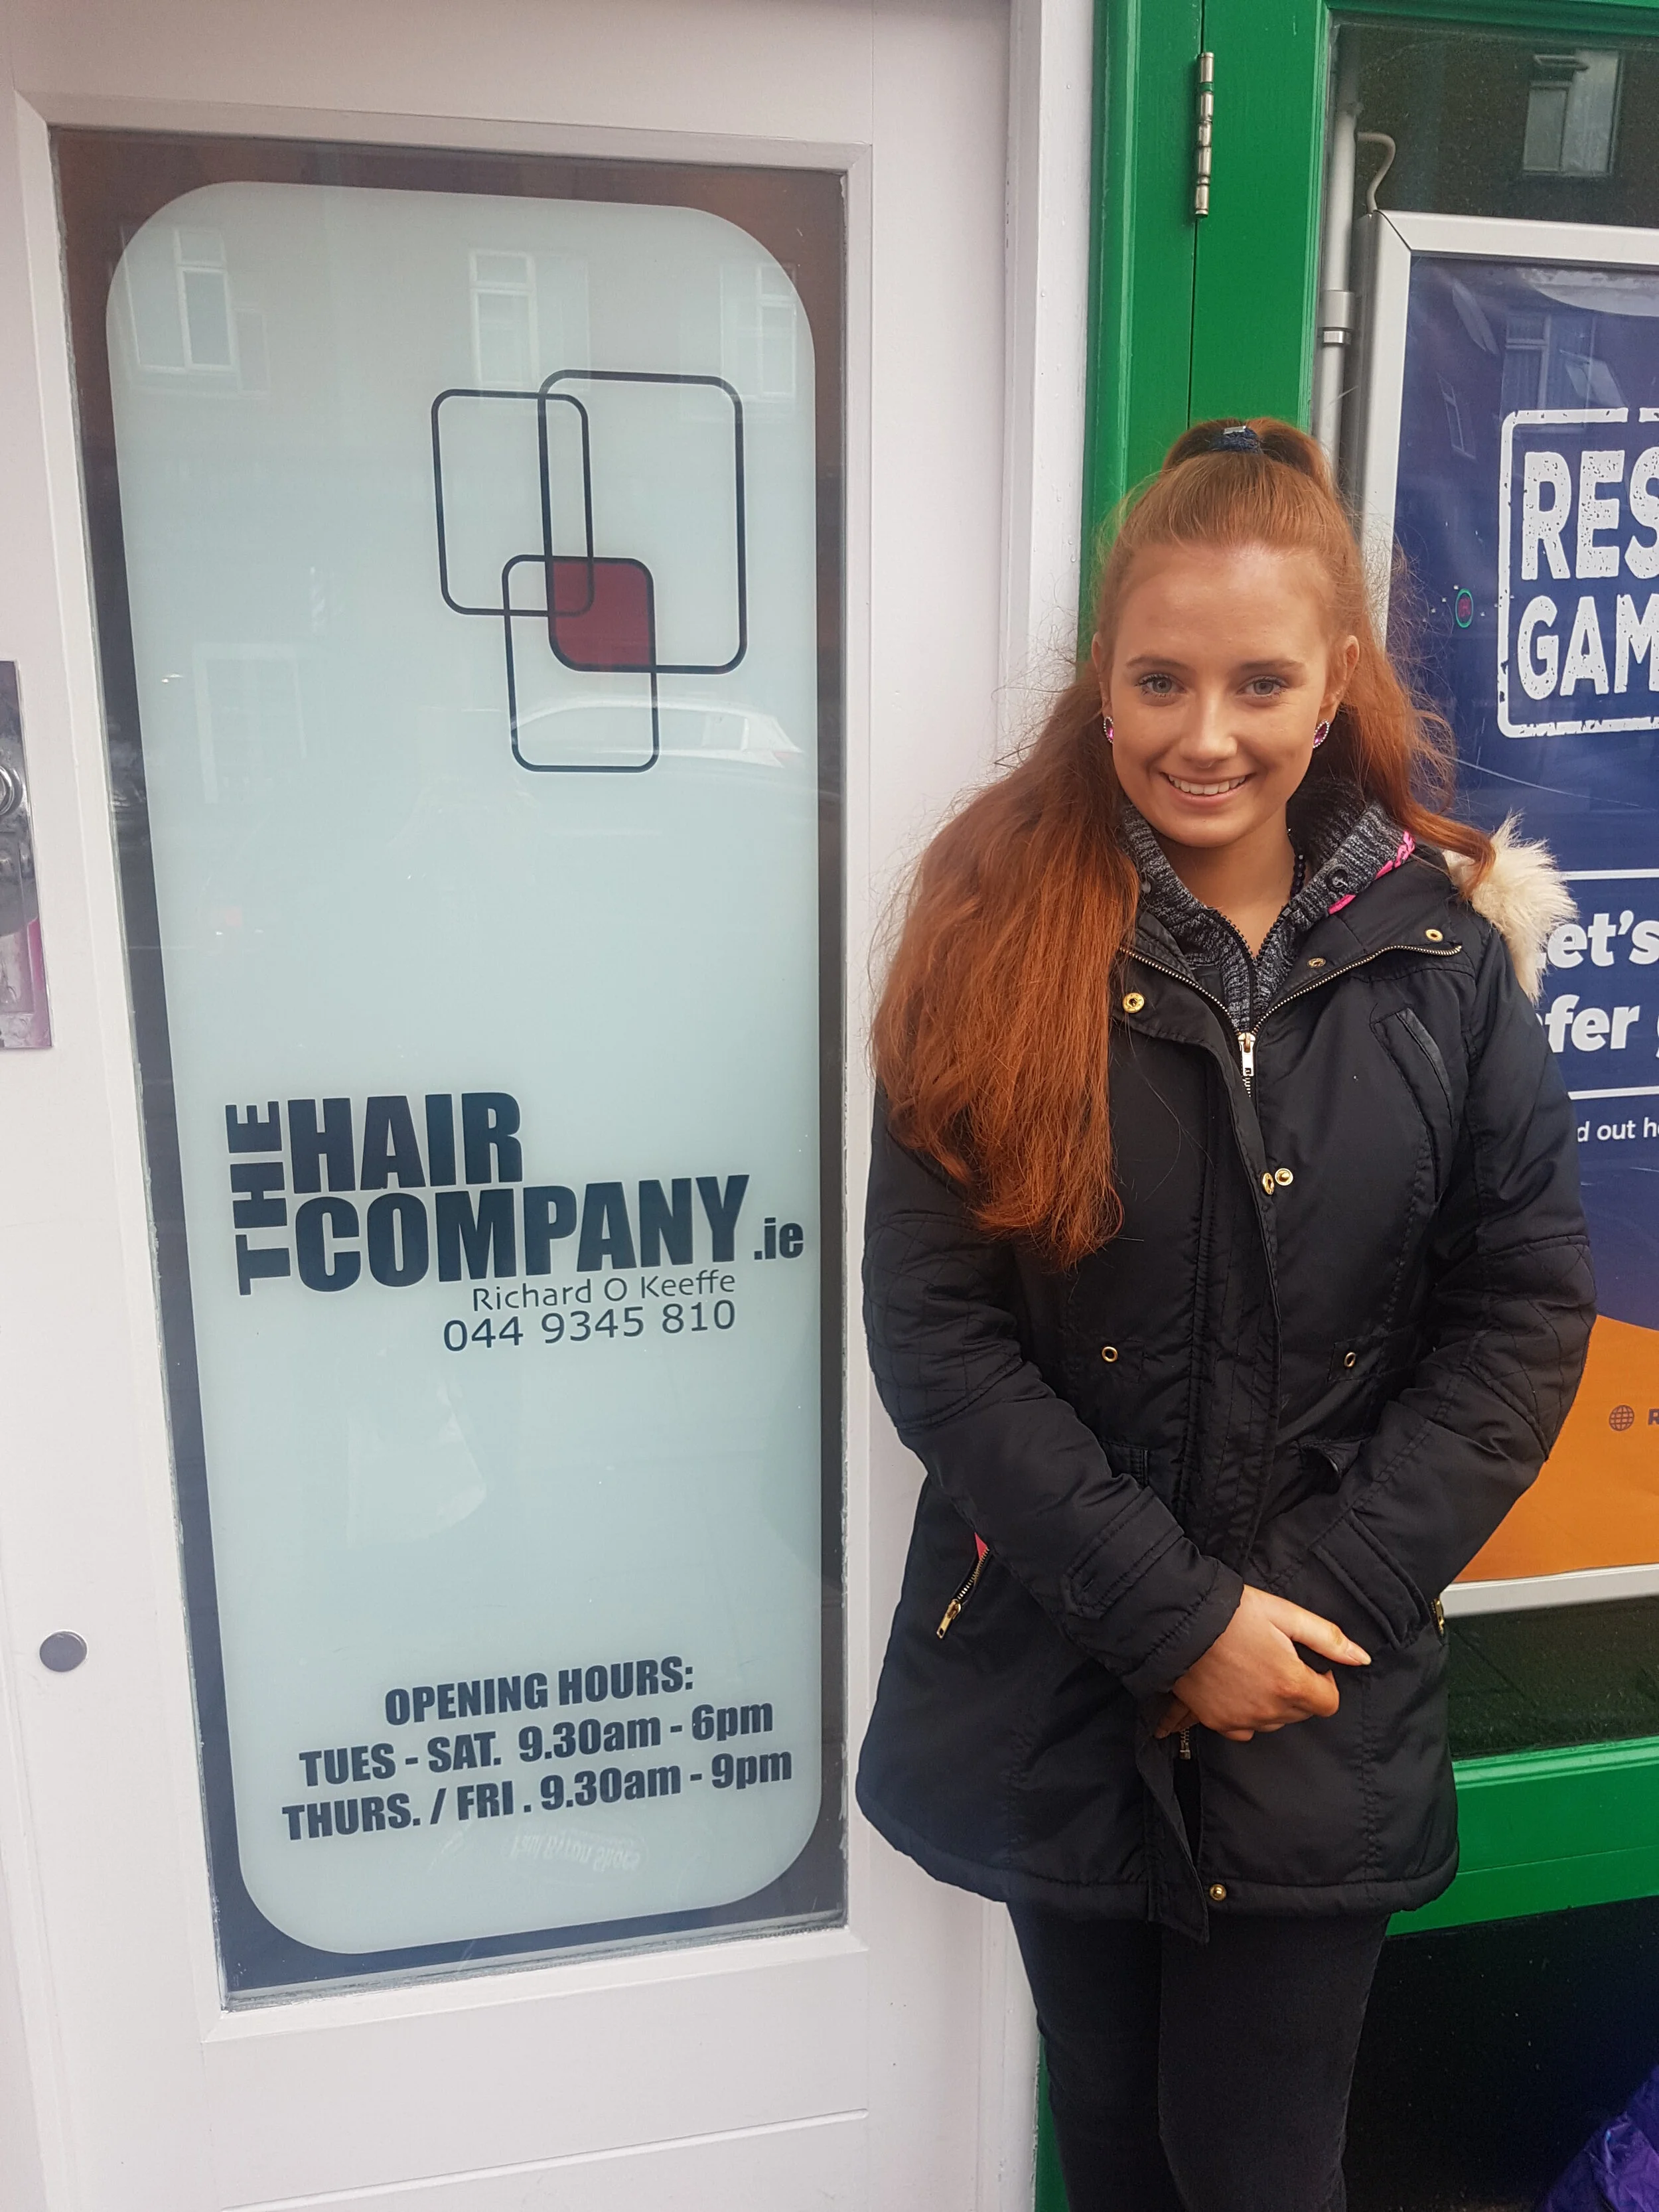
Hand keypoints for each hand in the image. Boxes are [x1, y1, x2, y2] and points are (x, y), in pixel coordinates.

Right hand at [1153, 1584, 1369, 1742]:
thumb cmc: (1232, 1612)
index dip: (1325, 1682)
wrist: (1179, 1620)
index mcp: (1290, 1683)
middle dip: (1300, 1690)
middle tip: (1279, 1659)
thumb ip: (1327, 1638)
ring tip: (1256, 1670)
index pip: (1329, 1703)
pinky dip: (1248, 1714)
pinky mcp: (1218, 1722)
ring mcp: (1242, 1718)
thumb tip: (1362, 1658)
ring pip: (1276, 1722)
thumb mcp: (1285, 1614)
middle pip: (1302, 1713)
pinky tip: (1239, 1689)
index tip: (1312, 1665)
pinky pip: (1246, 1730)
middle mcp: (1269, 1709)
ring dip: (1275, 1702)